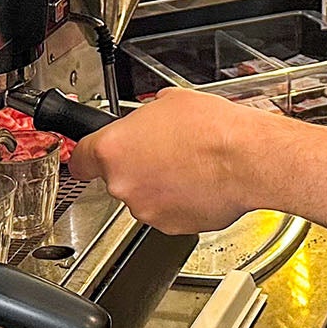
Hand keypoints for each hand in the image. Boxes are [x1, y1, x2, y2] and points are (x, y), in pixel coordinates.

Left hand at [67, 87, 271, 235]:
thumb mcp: (170, 101)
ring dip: (160, 184)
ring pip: (144, 196)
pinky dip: (179, 201)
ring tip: (189, 165)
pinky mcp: (171, 226)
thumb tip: (150, 121)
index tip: (89, 158)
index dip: (86, 157)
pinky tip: (199, 182)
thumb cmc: (213, 129)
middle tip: (166, 150)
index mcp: (114, 149)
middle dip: (138, 166)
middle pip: (118, 177)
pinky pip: (168, 211)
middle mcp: (124, 184)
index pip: (79, 160)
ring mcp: (147, 209)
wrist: (247, 159)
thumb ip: (146, 118)